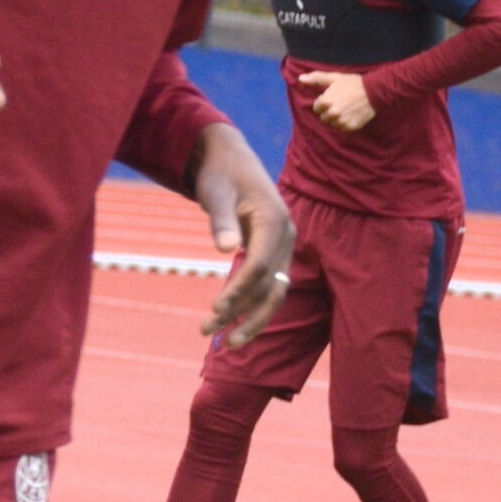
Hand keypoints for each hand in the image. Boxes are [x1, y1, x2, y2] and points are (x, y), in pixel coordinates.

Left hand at [191, 123, 293, 347]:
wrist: (230, 159)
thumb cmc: (220, 174)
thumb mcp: (216, 193)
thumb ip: (221, 220)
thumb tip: (224, 248)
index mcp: (275, 220)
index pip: (259, 265)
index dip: (238, 290)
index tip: (214, 309)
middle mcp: (286, 236)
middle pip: (272, 287)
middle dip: (247, 316)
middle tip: (222, 341)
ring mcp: (283, 247)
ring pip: (272, 292)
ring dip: (249, 318)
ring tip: (223, 342)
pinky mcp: (274, 253)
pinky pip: (267, 286)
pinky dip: (250, 305)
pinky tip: (230, 322)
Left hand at [300, 69, 373, 131]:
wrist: (374, 91)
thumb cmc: (353, 83)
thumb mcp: (334, 78)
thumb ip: (316, 79)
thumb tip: (300, 79)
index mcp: (325, 102)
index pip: (316, 108)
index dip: (324, 102)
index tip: (333, 97)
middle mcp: (332, 113)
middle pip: (323, 117)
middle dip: (329, 111)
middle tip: (340, 103)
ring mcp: (341, 122)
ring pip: (333, 124)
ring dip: (337, 118)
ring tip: (346, 108)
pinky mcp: (350, 127)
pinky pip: (342, 128)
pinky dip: (345, 123)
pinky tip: (351, 114)